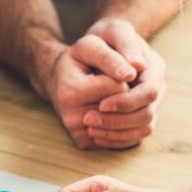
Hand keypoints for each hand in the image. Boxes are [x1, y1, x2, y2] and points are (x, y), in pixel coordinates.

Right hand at [44, 34, 136, 149]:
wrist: (57, 80)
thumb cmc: (76, 60)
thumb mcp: (88, 47)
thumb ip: (110, 58)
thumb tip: (134, 72)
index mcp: (72, 91)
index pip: (119, 88)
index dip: (125, 77)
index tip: (117, 69)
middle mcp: (71, 117)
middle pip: (123, 109)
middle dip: (128, 94)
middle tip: (118, 82)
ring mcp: (77, 133)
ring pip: (125, 128)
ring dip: (129, 110)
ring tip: (118, 95)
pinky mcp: (83, 143)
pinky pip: (119, 140)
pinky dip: (126, 126)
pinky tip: (117, 110)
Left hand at [84, 19, 166, 147]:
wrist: (102, 45)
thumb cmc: (106, 36)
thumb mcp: (113, 30)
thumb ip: (126, 43)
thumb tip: (137, 66)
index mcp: (155, 68)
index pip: (148, 92)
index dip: (126, 101)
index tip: (101, 104)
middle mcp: (156, 88)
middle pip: (147, 115)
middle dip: (118, 120)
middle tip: (89, 120)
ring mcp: (150, 103)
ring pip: (143, 128)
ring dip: (116, 133)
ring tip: (90, 129)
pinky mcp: (139, 116)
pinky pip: (135, 135)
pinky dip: (117, 139)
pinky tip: (96, 135)